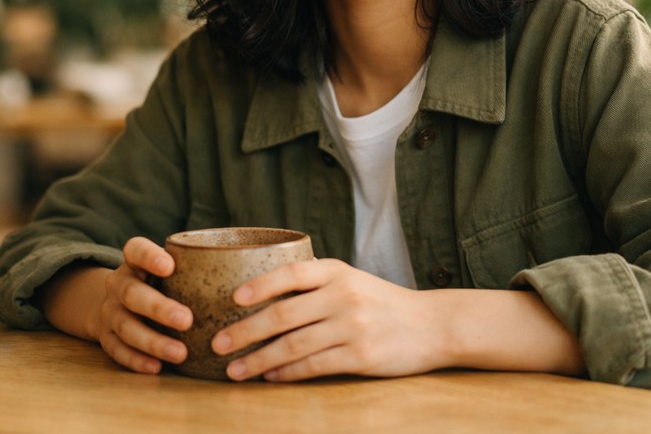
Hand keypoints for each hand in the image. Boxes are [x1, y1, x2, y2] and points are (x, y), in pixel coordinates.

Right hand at [96, 237, 193, 373]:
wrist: (117, 303)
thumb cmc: (162, 284)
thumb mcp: (173, 268)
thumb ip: (200, 265)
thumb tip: (260, 267)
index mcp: (135, 261)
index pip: (135, 249)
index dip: (149, 257)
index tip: (170, 265)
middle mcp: (119, 283)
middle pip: (132, 293)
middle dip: (159, 307)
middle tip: (187, 320)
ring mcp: (110, 311)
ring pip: (126, 326)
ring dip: (153, 341)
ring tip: (181, 353)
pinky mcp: (107, 337)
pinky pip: (118, 351)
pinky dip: (137, 360)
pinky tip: (158, 368)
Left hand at [210, 258, 443, 381]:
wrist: (432, 326)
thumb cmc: (383, 303)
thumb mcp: (352, 279)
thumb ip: (316, 280)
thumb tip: (265, 283)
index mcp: (338, 272)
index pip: (291, 273)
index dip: (260, 285)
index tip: (232, 298)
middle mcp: (344, 296)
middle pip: (283, 315)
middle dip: (245, 332)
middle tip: (218, 344)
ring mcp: (353, 327)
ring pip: (294, 346)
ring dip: (259, 360)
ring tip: (235, 370)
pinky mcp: (362, 357)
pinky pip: (314, 367)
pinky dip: (287, 374)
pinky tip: (270, 377)